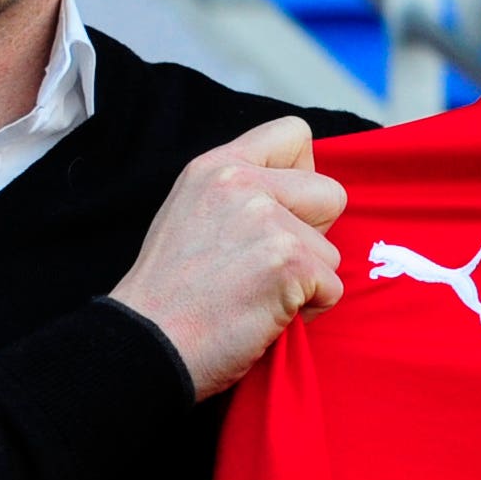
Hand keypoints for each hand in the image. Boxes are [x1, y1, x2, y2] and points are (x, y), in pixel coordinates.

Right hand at [111, 117, 347, 399]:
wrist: (148, 345)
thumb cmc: (170, 294)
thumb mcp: (192, 211)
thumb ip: (240, 192)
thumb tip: (298, 194)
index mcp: (217, 166)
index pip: (293, 134)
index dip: (302, 176)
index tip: (279, 213)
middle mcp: (242, 183)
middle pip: (330, 193)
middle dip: (313, 234)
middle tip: (267, 264)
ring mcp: (267, 221)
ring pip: (331, 251)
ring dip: (306, 281)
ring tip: (256, 296)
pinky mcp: (289, 263)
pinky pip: (332, 288)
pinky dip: (308, 310)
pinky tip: (265, 315)